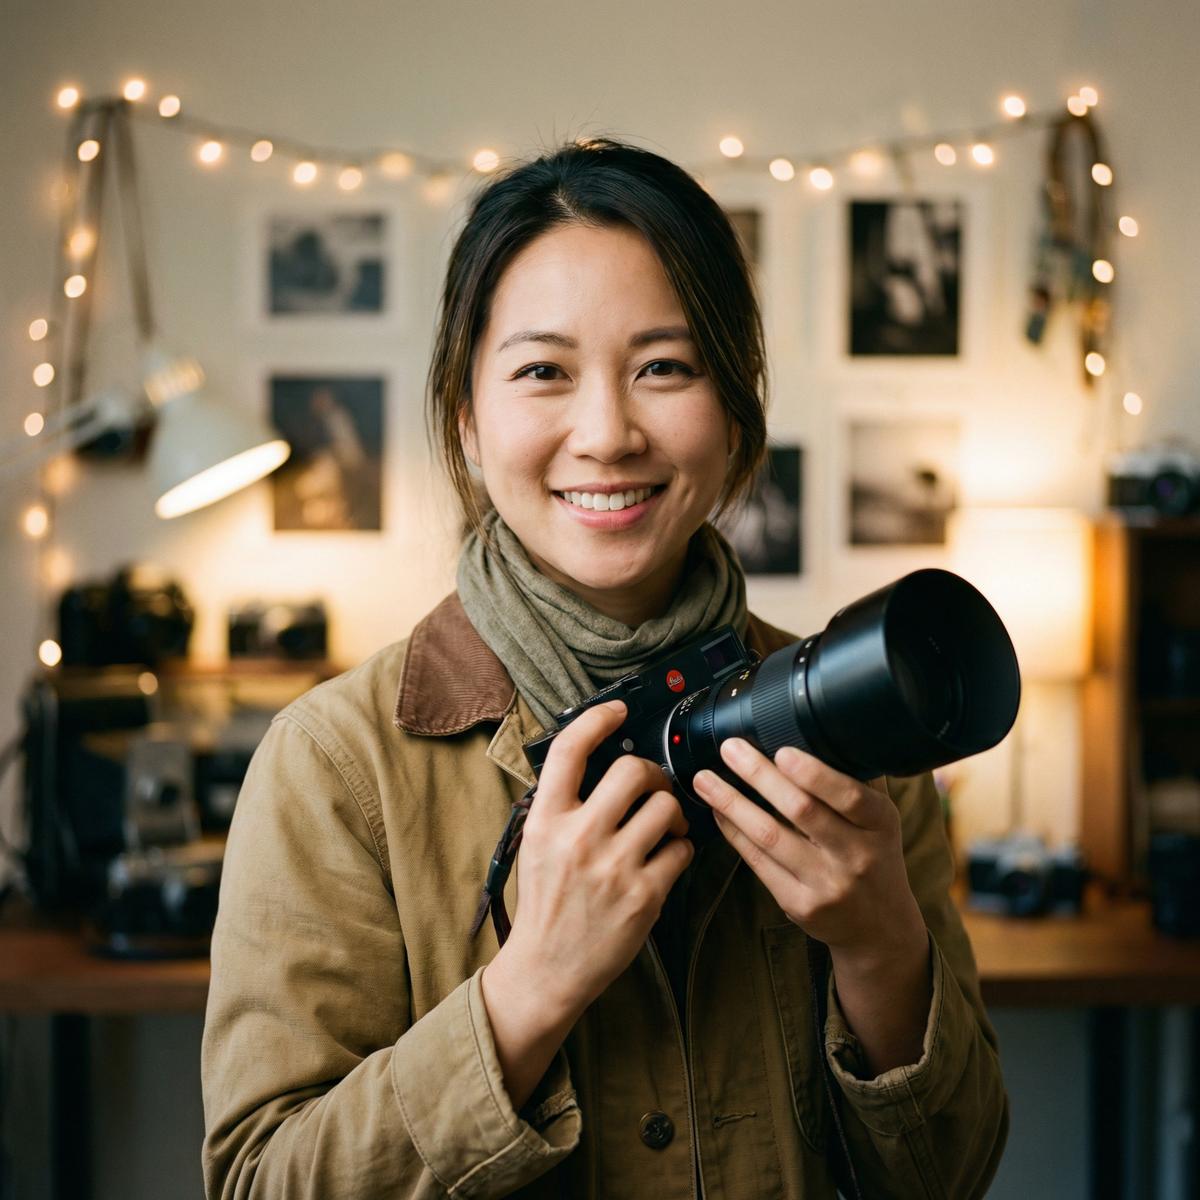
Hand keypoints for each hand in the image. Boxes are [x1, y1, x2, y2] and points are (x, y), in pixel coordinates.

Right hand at [497, 699, 693, 1019]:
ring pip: (666, 807)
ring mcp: (614, 868)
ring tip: (663, 825)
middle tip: (652, 788)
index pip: (570, 750)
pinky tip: (666, 857)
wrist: (545, 970)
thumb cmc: (544, 903)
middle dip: (652, 773)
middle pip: (633, 771)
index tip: (617, 710)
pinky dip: (680, 848)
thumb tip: (598, 762)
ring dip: (672, 811)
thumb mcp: (536, 845)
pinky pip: (681, 850)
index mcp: (547, 820)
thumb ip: (563, 805)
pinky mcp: (644, 897)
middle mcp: (579, 838)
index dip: (598, 719)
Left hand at [693, 739, 925, 968]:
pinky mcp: (798, 904)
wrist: (879, 927)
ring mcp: (826, 884)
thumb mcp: (880, 822)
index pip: (850, 797)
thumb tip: (820, 734)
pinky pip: (758, 861)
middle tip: (731, 750)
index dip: (815, 774)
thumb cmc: (874, 859)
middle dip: (760, 776)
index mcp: (880, 825)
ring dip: (732, 803)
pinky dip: (734, 832)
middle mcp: (856, 856)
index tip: (782, 752)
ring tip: (705, 779)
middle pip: (802, 811)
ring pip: (770, 837)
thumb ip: (855, 784)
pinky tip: (718, 811)